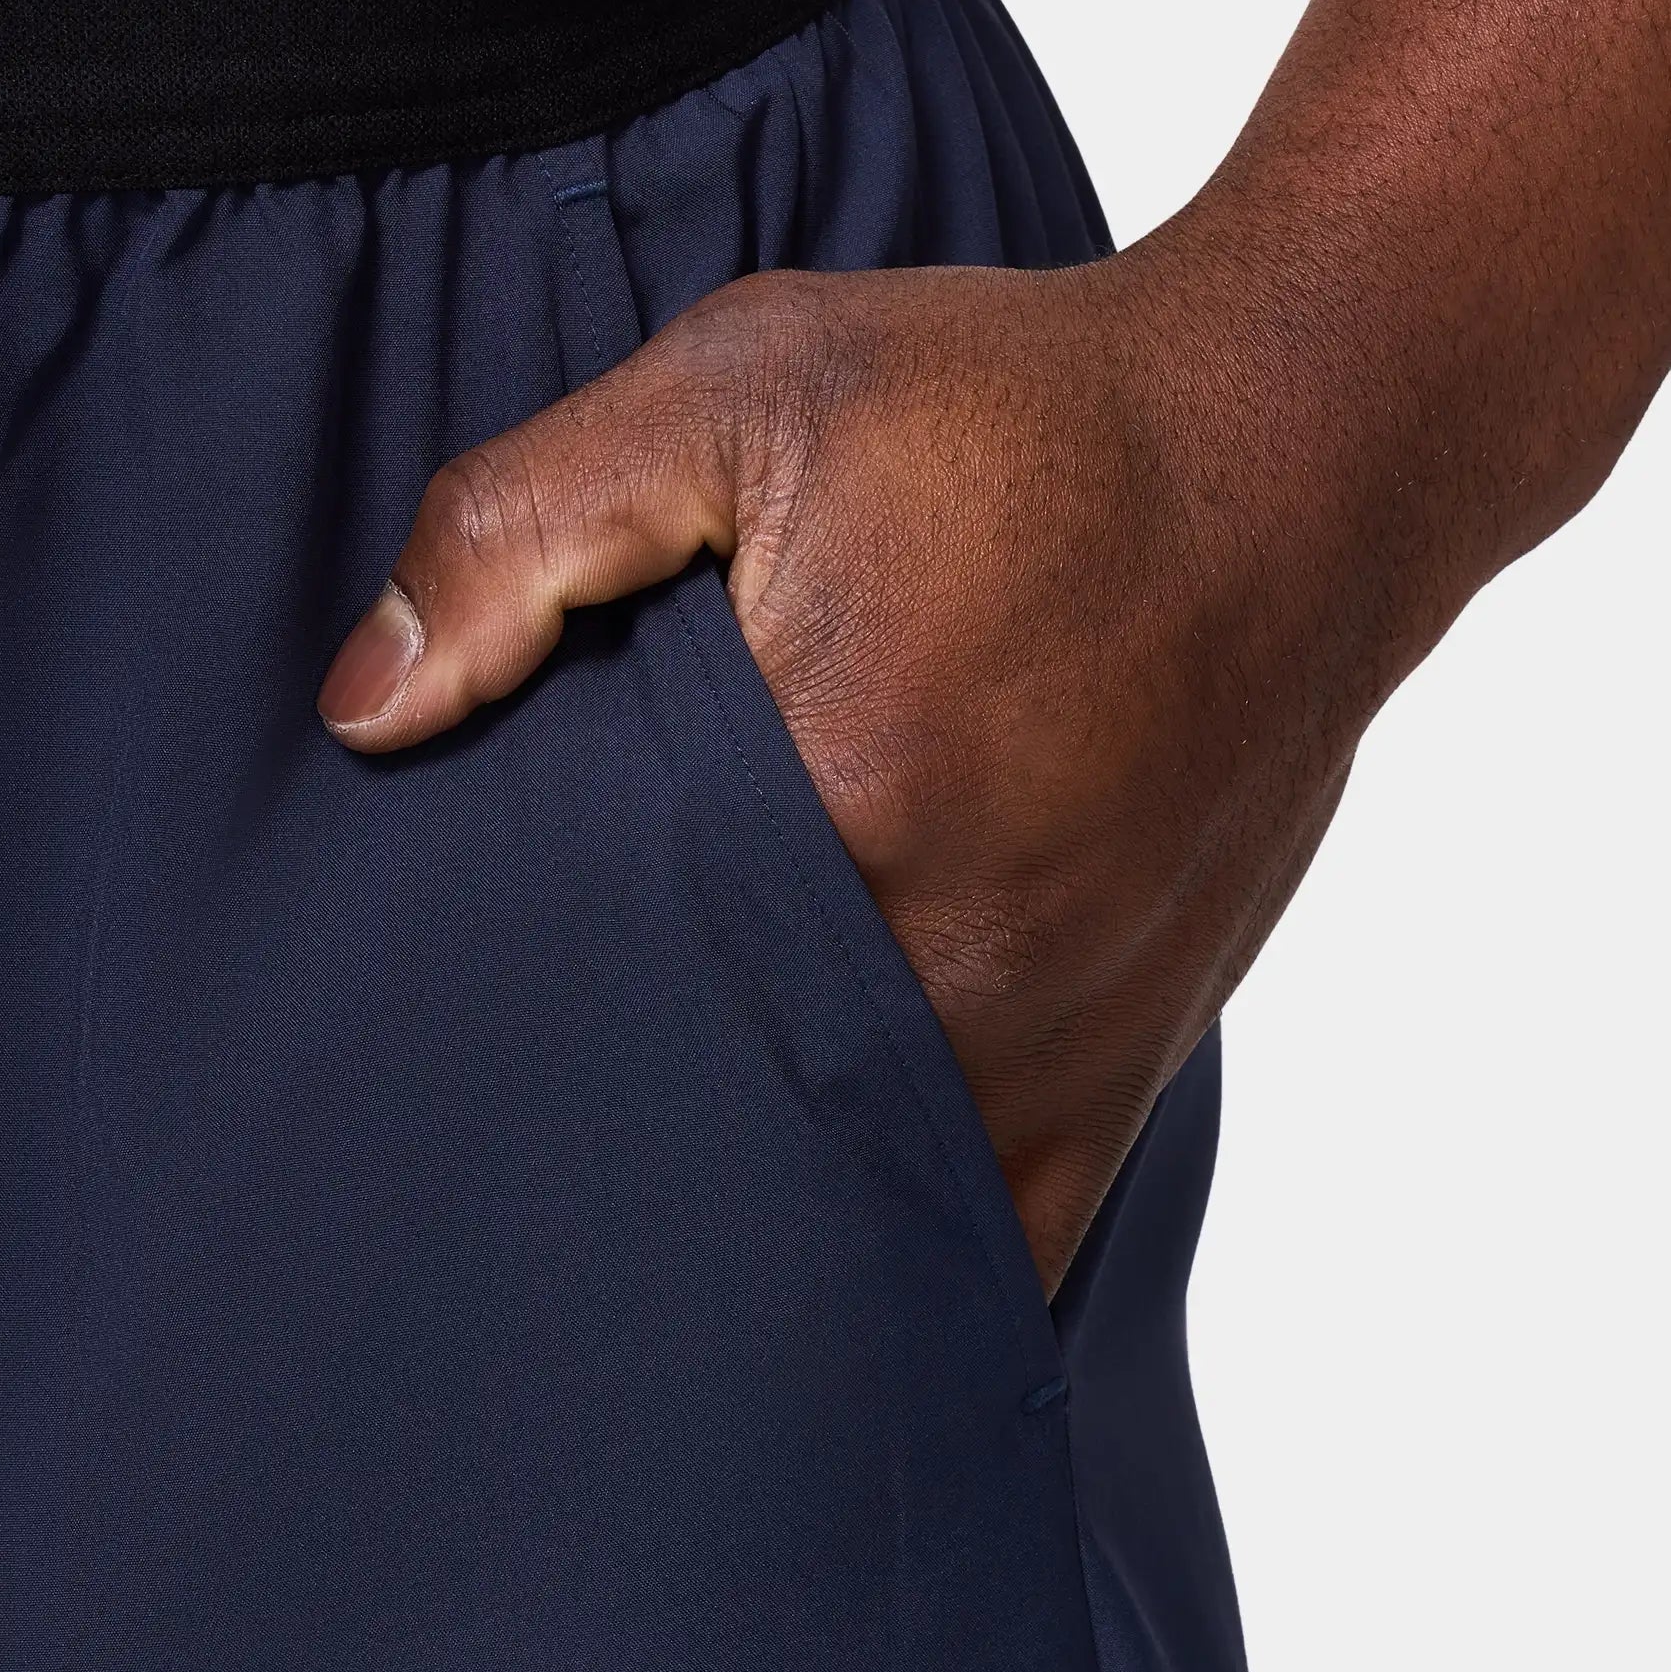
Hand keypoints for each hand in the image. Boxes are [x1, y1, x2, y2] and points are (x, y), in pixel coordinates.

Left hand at [315, 253, 1412, 1291]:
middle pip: (717, 1128)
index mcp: (835, 810)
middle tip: (502, 1155)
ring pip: (853, 1217)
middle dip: (612, 1142)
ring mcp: (1054, 1042)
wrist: (1307, 452)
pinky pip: (1001, 1241)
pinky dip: (901, 1267)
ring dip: (750, 1228)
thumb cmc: (1029, 411)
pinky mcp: (1127, 1065)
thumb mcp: (750, 389)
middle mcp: (954, 968)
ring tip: (641, 1228)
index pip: (596, 989)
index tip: (427, 1045)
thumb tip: (364, 710)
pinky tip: (824, 1282)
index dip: (500, 1021)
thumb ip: (527, 532)